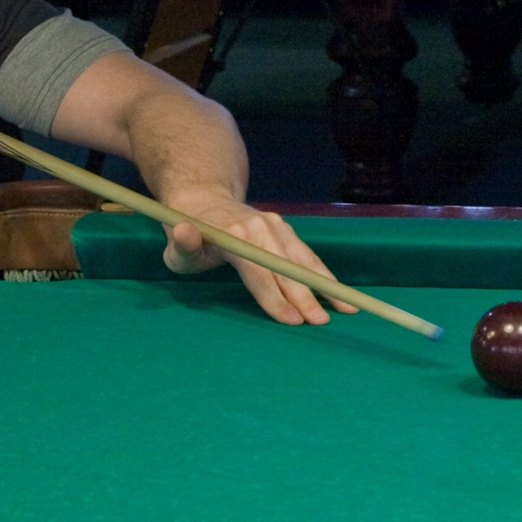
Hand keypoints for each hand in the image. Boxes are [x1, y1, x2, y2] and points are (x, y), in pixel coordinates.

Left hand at [160, 194, 359, 325]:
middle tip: (320, 322)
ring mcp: (275, 225)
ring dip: (323, 283)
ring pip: (303, 258)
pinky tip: (337, 292)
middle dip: (304, 295)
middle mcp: (259, 226)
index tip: (291, 319)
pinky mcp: (284, 229)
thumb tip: (184, 230)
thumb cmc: (188, 232)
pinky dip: (322, 273)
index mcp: (233, 233)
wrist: (205, 199)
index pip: (257, 269)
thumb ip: (182, 245)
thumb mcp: (176, 245)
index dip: (274, 296)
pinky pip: (306, 254)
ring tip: (345, 307)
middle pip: (285, 266)